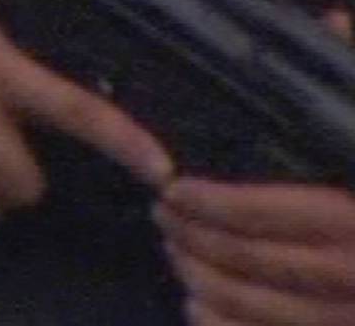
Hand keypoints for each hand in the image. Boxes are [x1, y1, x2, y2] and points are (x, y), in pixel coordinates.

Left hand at [159, 178, 354, 323]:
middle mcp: (345, 277)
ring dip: (196, 276)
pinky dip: (213, 323)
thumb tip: (220, 186)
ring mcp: (338, 322)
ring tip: (174, 252)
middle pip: (245, 256)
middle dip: (191, 234)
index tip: (172, 190)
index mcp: (345, 224)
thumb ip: (293, 194)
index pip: (257, 212)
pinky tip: (194, 305)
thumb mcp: (338, 200)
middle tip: (162, 215)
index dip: (205, 201)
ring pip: (245, 304)